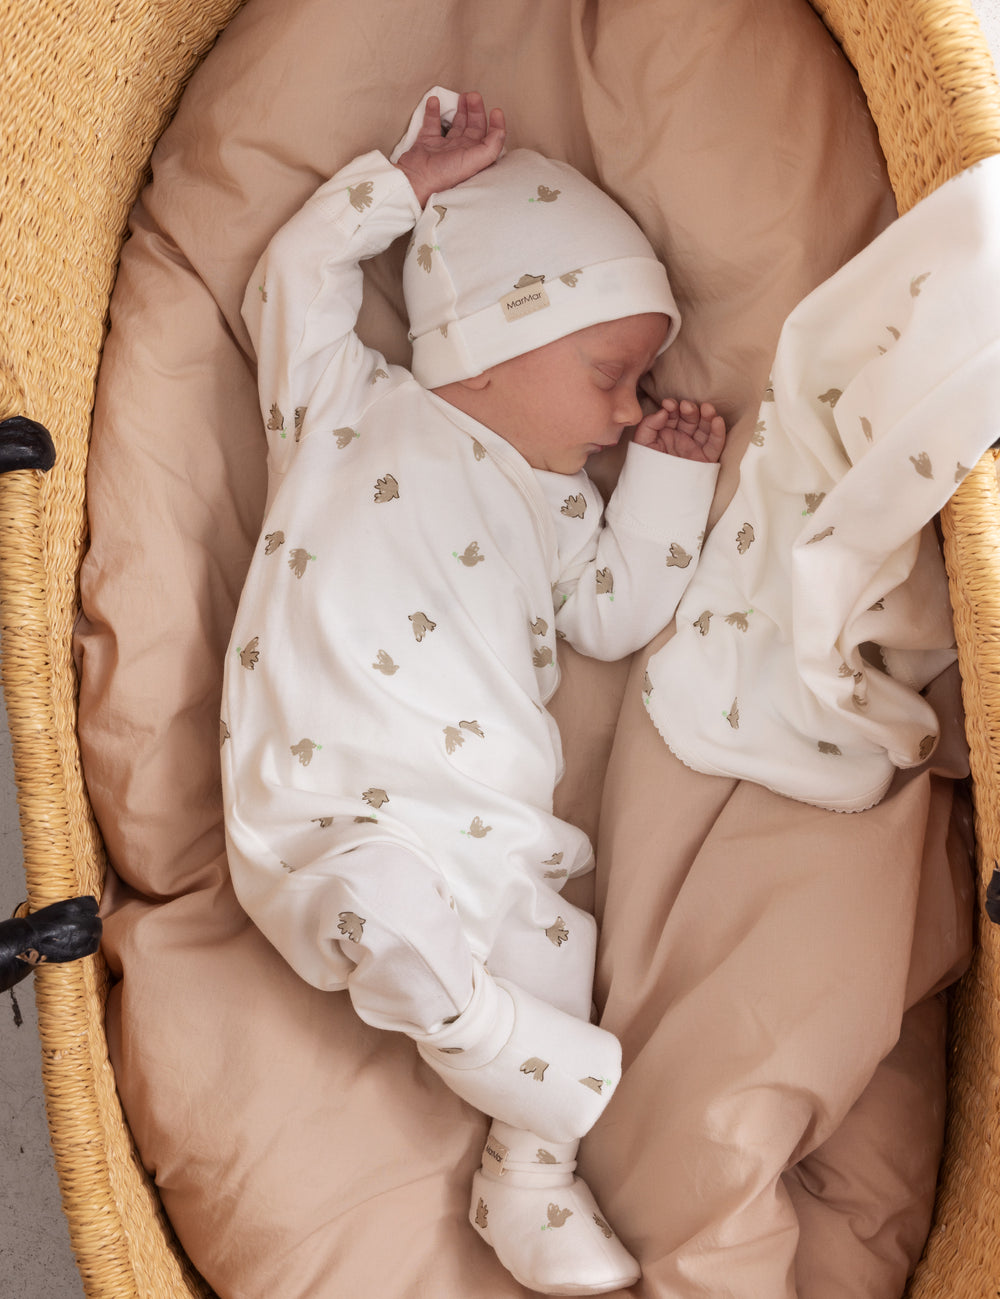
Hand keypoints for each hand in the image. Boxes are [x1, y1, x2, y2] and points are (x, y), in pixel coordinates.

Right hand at [395, 91, 505, 206]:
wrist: (416, 179)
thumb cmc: (445, 173)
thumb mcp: (475, 161)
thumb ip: (491, 147)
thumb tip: (500, 130)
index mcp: (473, 156)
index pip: (489, 138)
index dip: (495, 125)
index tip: (495, 111)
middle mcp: (460, 151)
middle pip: (473, 127)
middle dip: (475, 110)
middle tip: (473, 96)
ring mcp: (443, 146)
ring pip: (455, 124)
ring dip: (460, 109)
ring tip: (461, 96)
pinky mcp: (426, 142)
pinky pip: (431, 123)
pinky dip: (433, 110)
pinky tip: (435, 101)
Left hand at [634, 398, 725, 462]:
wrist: (655, 494)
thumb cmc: (646, 468)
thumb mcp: (642, 444)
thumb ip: (648, 424)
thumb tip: (663, 410)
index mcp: (665, 433)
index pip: (671, 415)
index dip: (672, 407)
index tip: (668, 404)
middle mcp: (681, 438)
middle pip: (689, 419)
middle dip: (689, 410)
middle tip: (685, 406)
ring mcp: (694, 447)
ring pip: (704, 428)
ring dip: (707, 416)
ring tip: (707, 408)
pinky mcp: (705, 459)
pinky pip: (715, 444)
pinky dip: (718, 432)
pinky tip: (717, 420)